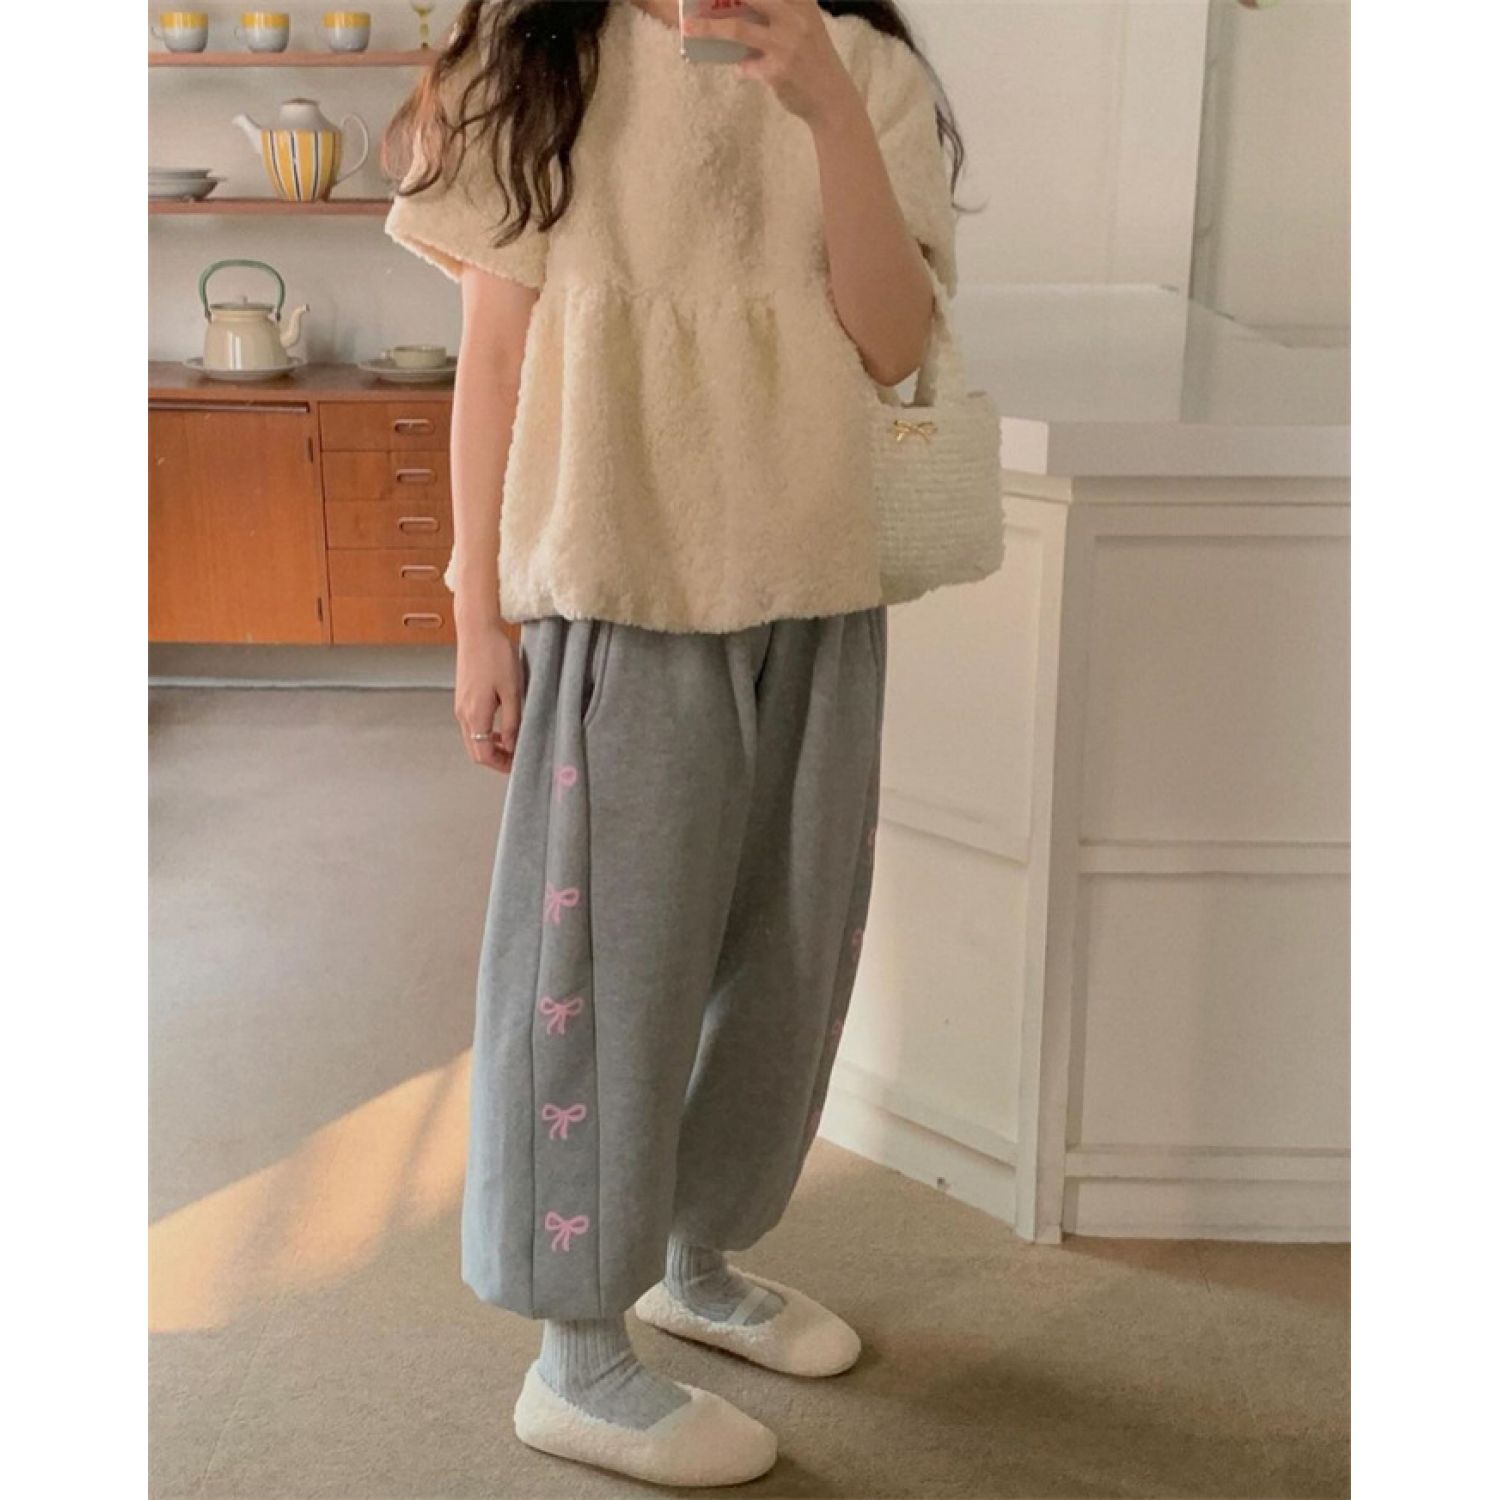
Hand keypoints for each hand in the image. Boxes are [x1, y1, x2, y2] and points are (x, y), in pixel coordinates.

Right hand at [455, 621, 523, 772]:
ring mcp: (460, 706)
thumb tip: (513, 746)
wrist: (477, 631)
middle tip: (516, 758)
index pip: (484, 755)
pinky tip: (501, 726)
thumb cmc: (496, 656)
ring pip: (473, 738)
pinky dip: (485, 732)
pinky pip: (471, 724)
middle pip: (475, 750)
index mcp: (475, 715)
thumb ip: (513, 722)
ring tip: (512, 742)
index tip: (517, 765)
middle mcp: (463, 714)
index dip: (501, 765)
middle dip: (495, 759)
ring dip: (490, 746)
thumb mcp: (512, 691)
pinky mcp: (462, 697)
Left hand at [683, 0, 861, 128]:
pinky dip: (742, 67)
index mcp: (800, 2)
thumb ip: (779, 13)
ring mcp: (785, 44)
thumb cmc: (813, 58)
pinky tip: (746, 69)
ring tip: (689, 27)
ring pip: (737, 30)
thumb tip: (735, 12)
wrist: (832, 97)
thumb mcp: (804, 25)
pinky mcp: (777, 71)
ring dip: (709, 29)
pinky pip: (745, 65)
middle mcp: (794, 17)